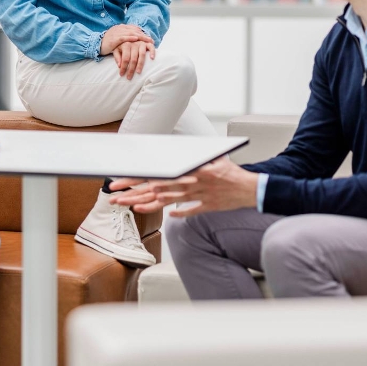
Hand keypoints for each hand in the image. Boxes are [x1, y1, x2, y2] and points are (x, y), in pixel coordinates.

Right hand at [100, 24, 153, 54]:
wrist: (97, 44)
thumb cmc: (108, 43)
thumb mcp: (118, 39)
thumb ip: (125, 38)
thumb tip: (135, 40)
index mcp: (121, 28)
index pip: (134, 30)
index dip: (143, 34)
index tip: (150, 39)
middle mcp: (120, 29)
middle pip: (134, 31)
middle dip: (144, 36)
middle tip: (151, 41)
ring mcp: (117, 33)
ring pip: (131, 33)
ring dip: (140, 37)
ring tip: (147, 41)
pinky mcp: (114, 39)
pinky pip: (123, 37)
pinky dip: (130, 38)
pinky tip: (136, 39)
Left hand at [108, 157, 257, 216]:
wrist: (251, 188)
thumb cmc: (230, 172)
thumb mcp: (213, 158)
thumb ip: (195, 156)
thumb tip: (179, 150)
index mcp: (190, 168)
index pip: (159, 171)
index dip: (138, 176)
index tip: (121, 179)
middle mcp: (192, 181)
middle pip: (158, 187)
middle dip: (134, 191)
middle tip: (114, 197)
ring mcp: (199, 195)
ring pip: (168, 200)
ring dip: (147, 203)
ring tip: (129, 206)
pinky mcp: (207, 206)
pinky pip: (189, 211)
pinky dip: (177, 213)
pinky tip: (165, 215)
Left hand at [113, 40, 154, 79]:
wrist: (129, 35)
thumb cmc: (122, 45)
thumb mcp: (116, 49)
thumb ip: (117, 56)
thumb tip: (119, 66)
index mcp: (125, 44)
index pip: (125, 58)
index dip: (123, 67)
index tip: (121, 74)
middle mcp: (134, 43)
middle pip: (133, 58)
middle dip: (131, 69)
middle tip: (129, 77)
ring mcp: (141, 43)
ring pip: (142, 55)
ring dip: (140, 64)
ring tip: (138, 72)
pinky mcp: (147, 43)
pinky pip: (151, 47)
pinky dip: (152, 52)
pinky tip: (152, 59)